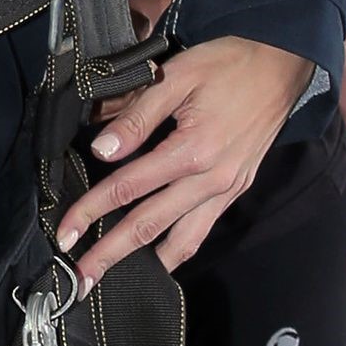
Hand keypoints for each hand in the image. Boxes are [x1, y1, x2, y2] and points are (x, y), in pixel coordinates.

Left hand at [56, 38, 316, 286]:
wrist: (281, 66)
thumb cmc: (229, 65)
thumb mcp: (178, 76)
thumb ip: (138, 115)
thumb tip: (103, 150)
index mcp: (192, 150)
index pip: (128, 188)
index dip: (90, 211)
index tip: (64, 234)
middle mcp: (211, 180)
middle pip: (149, 227)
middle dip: (109, 255)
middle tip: (78, 280)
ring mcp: (226, 191)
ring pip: (180, 242)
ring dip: (144, 265)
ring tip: (113, 280)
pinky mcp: (235, 191)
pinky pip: (202, 232)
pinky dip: (177, 252)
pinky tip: (157, 261)